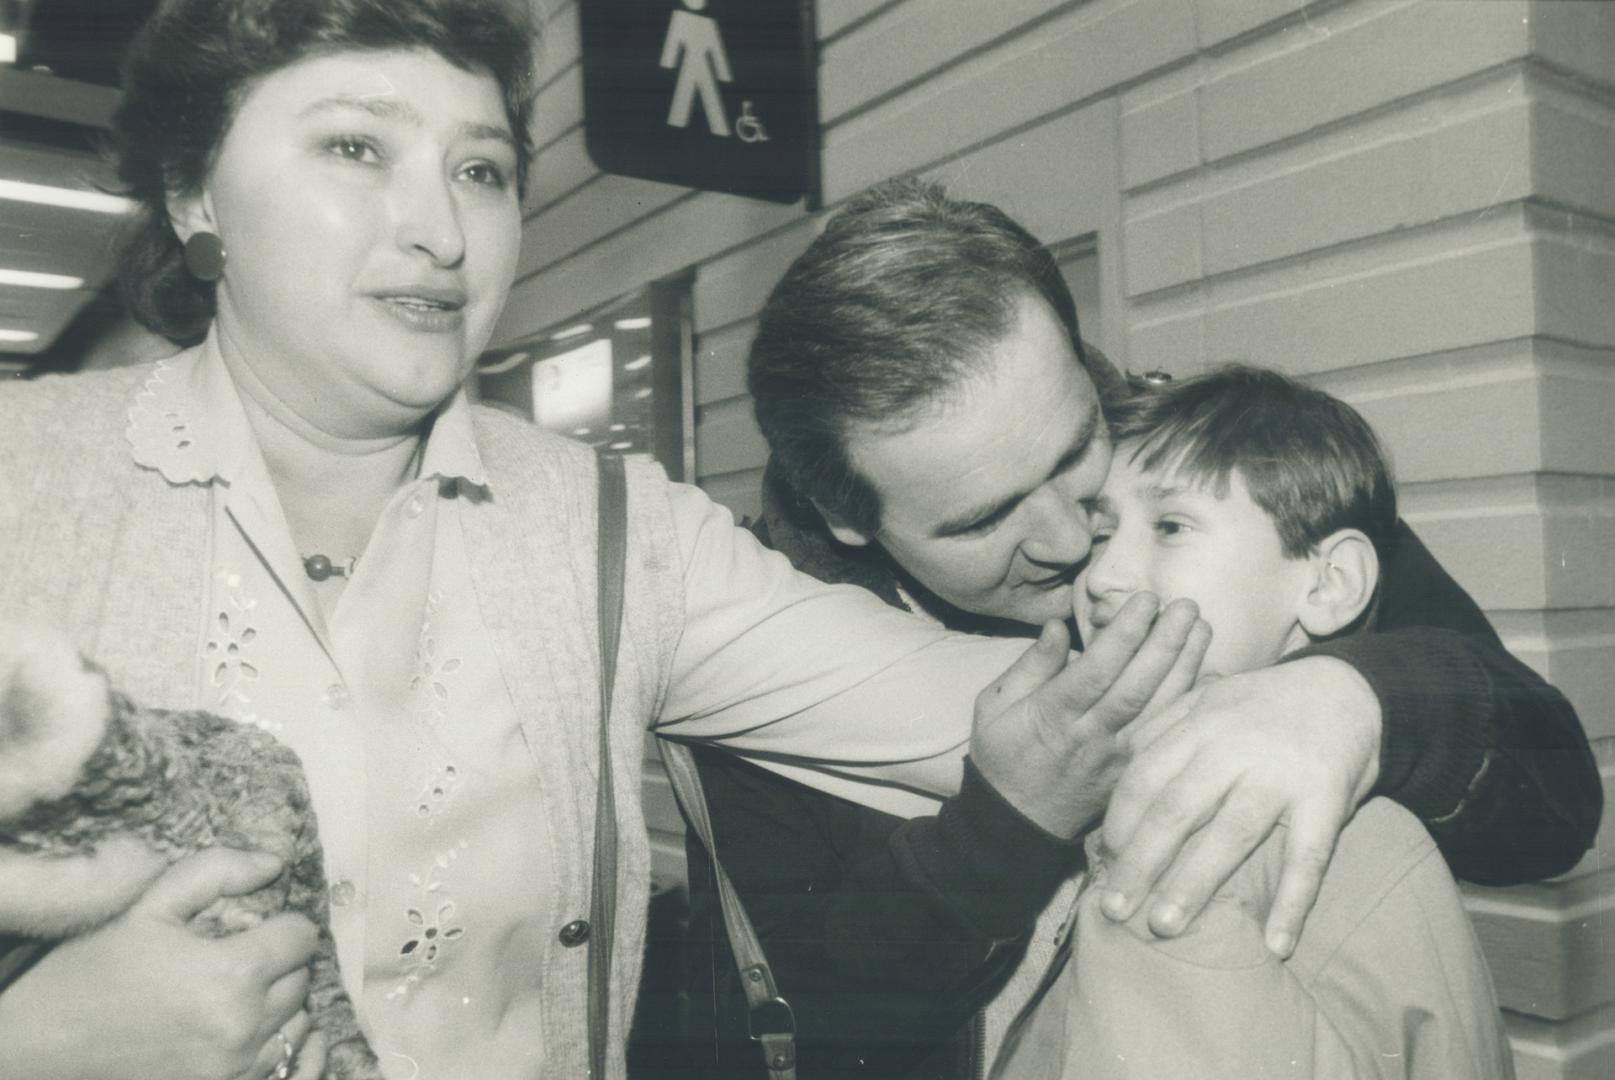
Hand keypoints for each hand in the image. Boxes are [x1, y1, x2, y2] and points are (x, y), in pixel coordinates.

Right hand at [0, 847, 318, 1079]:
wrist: (39, 1050)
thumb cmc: (90, 972)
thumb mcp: (145, 906)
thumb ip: (217, 872)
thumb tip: (274, 863)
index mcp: (232, 974)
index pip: (302, 937)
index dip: (281, 923)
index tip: (255, 926)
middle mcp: (244, 1027)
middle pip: (302, 979)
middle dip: (280, 962)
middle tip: (238, 956)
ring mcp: (235, 1068)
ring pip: (295, 1023)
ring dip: (278, 1004)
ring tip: (232, 994)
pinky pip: (275, 1061)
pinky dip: (262, 1041)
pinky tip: (224, 1027)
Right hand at [971, 593, 1208, 838]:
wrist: (1017, 823)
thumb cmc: (1002, 755)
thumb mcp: (994, 706)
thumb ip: (1030, 666)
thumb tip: (1057, 627)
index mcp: (1054, 715)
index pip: (1097, 669)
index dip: (1126, 634)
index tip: (1146, 600)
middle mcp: (1092, 736)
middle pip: (1137, 686)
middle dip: (1166, 642)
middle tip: (1186, 605)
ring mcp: (1118, 758)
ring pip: (1159, 709)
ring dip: (1186, 667)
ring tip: (1202, 627)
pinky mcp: (1134, 771)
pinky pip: (1168, 735)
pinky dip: (1191, 706)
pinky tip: (1211, 676)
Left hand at [1099, 656, 1382, 955]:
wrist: (1351, 688)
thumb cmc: (1265, 705)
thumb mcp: (1209, 699)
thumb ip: (1164, 728)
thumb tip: (1118, 767)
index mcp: (1199, 723)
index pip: (1144, 776)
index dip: (1119, 821)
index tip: (1103, 861)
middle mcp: (1234, 747)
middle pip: (1175, 809)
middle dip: (1139, 862)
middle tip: (1113, 909)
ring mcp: (1281, 773)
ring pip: (1231, 834)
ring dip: (1194, 884)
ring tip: (1164, 926)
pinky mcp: (1326, 797)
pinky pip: (1309, 857)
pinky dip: (1294, 903)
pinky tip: (1277, 945)